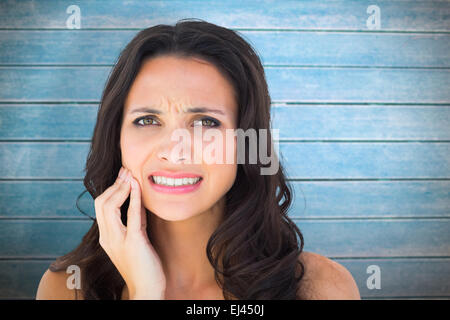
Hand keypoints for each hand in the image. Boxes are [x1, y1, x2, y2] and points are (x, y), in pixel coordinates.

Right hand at [94, 166, 165, 298]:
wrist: (147, 289)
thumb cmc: (143, 266)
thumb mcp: (136, 239)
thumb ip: (134, 221)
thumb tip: (138, 202)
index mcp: (107, 237)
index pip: (101, 206)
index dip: (111, 188)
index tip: (123, 176)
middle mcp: (108, 237)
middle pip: (101, 203)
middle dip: (114, 184)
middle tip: (126, 170)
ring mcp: (118, 240)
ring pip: (109, 206)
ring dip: (121, 187)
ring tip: (131, 175)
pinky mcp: (133, 242)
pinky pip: (130, 215)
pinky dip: (133, 198)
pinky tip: (137, 186)